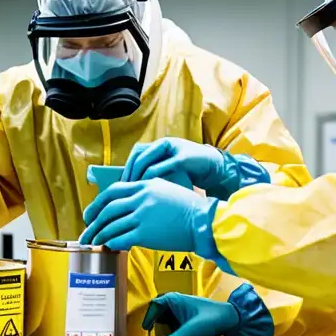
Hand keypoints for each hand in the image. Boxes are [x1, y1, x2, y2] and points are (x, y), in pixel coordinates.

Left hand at [80, 178, 216, 253]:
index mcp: (145, 185)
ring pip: (111, 225)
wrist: (204, 221)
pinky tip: (108, 247)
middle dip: (92, 221)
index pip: (113, 191)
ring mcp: (142, 216)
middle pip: (107, 209)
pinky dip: (111, 243)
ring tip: (93, 242)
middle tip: (86, 231)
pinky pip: (120, 238)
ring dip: (99, 235)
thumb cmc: (190, 208)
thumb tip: (130, 206)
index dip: (97, 203)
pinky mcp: (145, 234)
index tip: (90, 213)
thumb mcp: (166, 190)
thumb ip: (147, 194)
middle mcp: (141, 198)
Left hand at [123, 138, 264, 199]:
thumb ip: (154, 173)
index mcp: (160, 146)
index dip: (126, 169)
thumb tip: (133, 186)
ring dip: (137, 176)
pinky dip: (151, 178)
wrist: (215, 167)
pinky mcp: (183, 158)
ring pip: (146, 160)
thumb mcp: (169, 170)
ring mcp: (174, 150)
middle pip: (138, 156)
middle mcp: (165, 145)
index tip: (120, 185)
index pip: (136, 154)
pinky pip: (161, 167)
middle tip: (123, 190)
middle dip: (129, 173)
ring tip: (132, 191)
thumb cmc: (191, 172)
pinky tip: (147, 190)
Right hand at [143, 284, 273, 335]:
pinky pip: (179, 330)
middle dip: (159, 330)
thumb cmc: (212, 317)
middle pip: (161, 316)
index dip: (148, 316)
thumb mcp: (189, 330)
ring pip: (171, 325)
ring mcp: (185, 312)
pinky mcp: (191, 320)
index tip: (146, 329)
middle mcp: (178, 304)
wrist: (232, 318)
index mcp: (175, 300)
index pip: (155, 305)